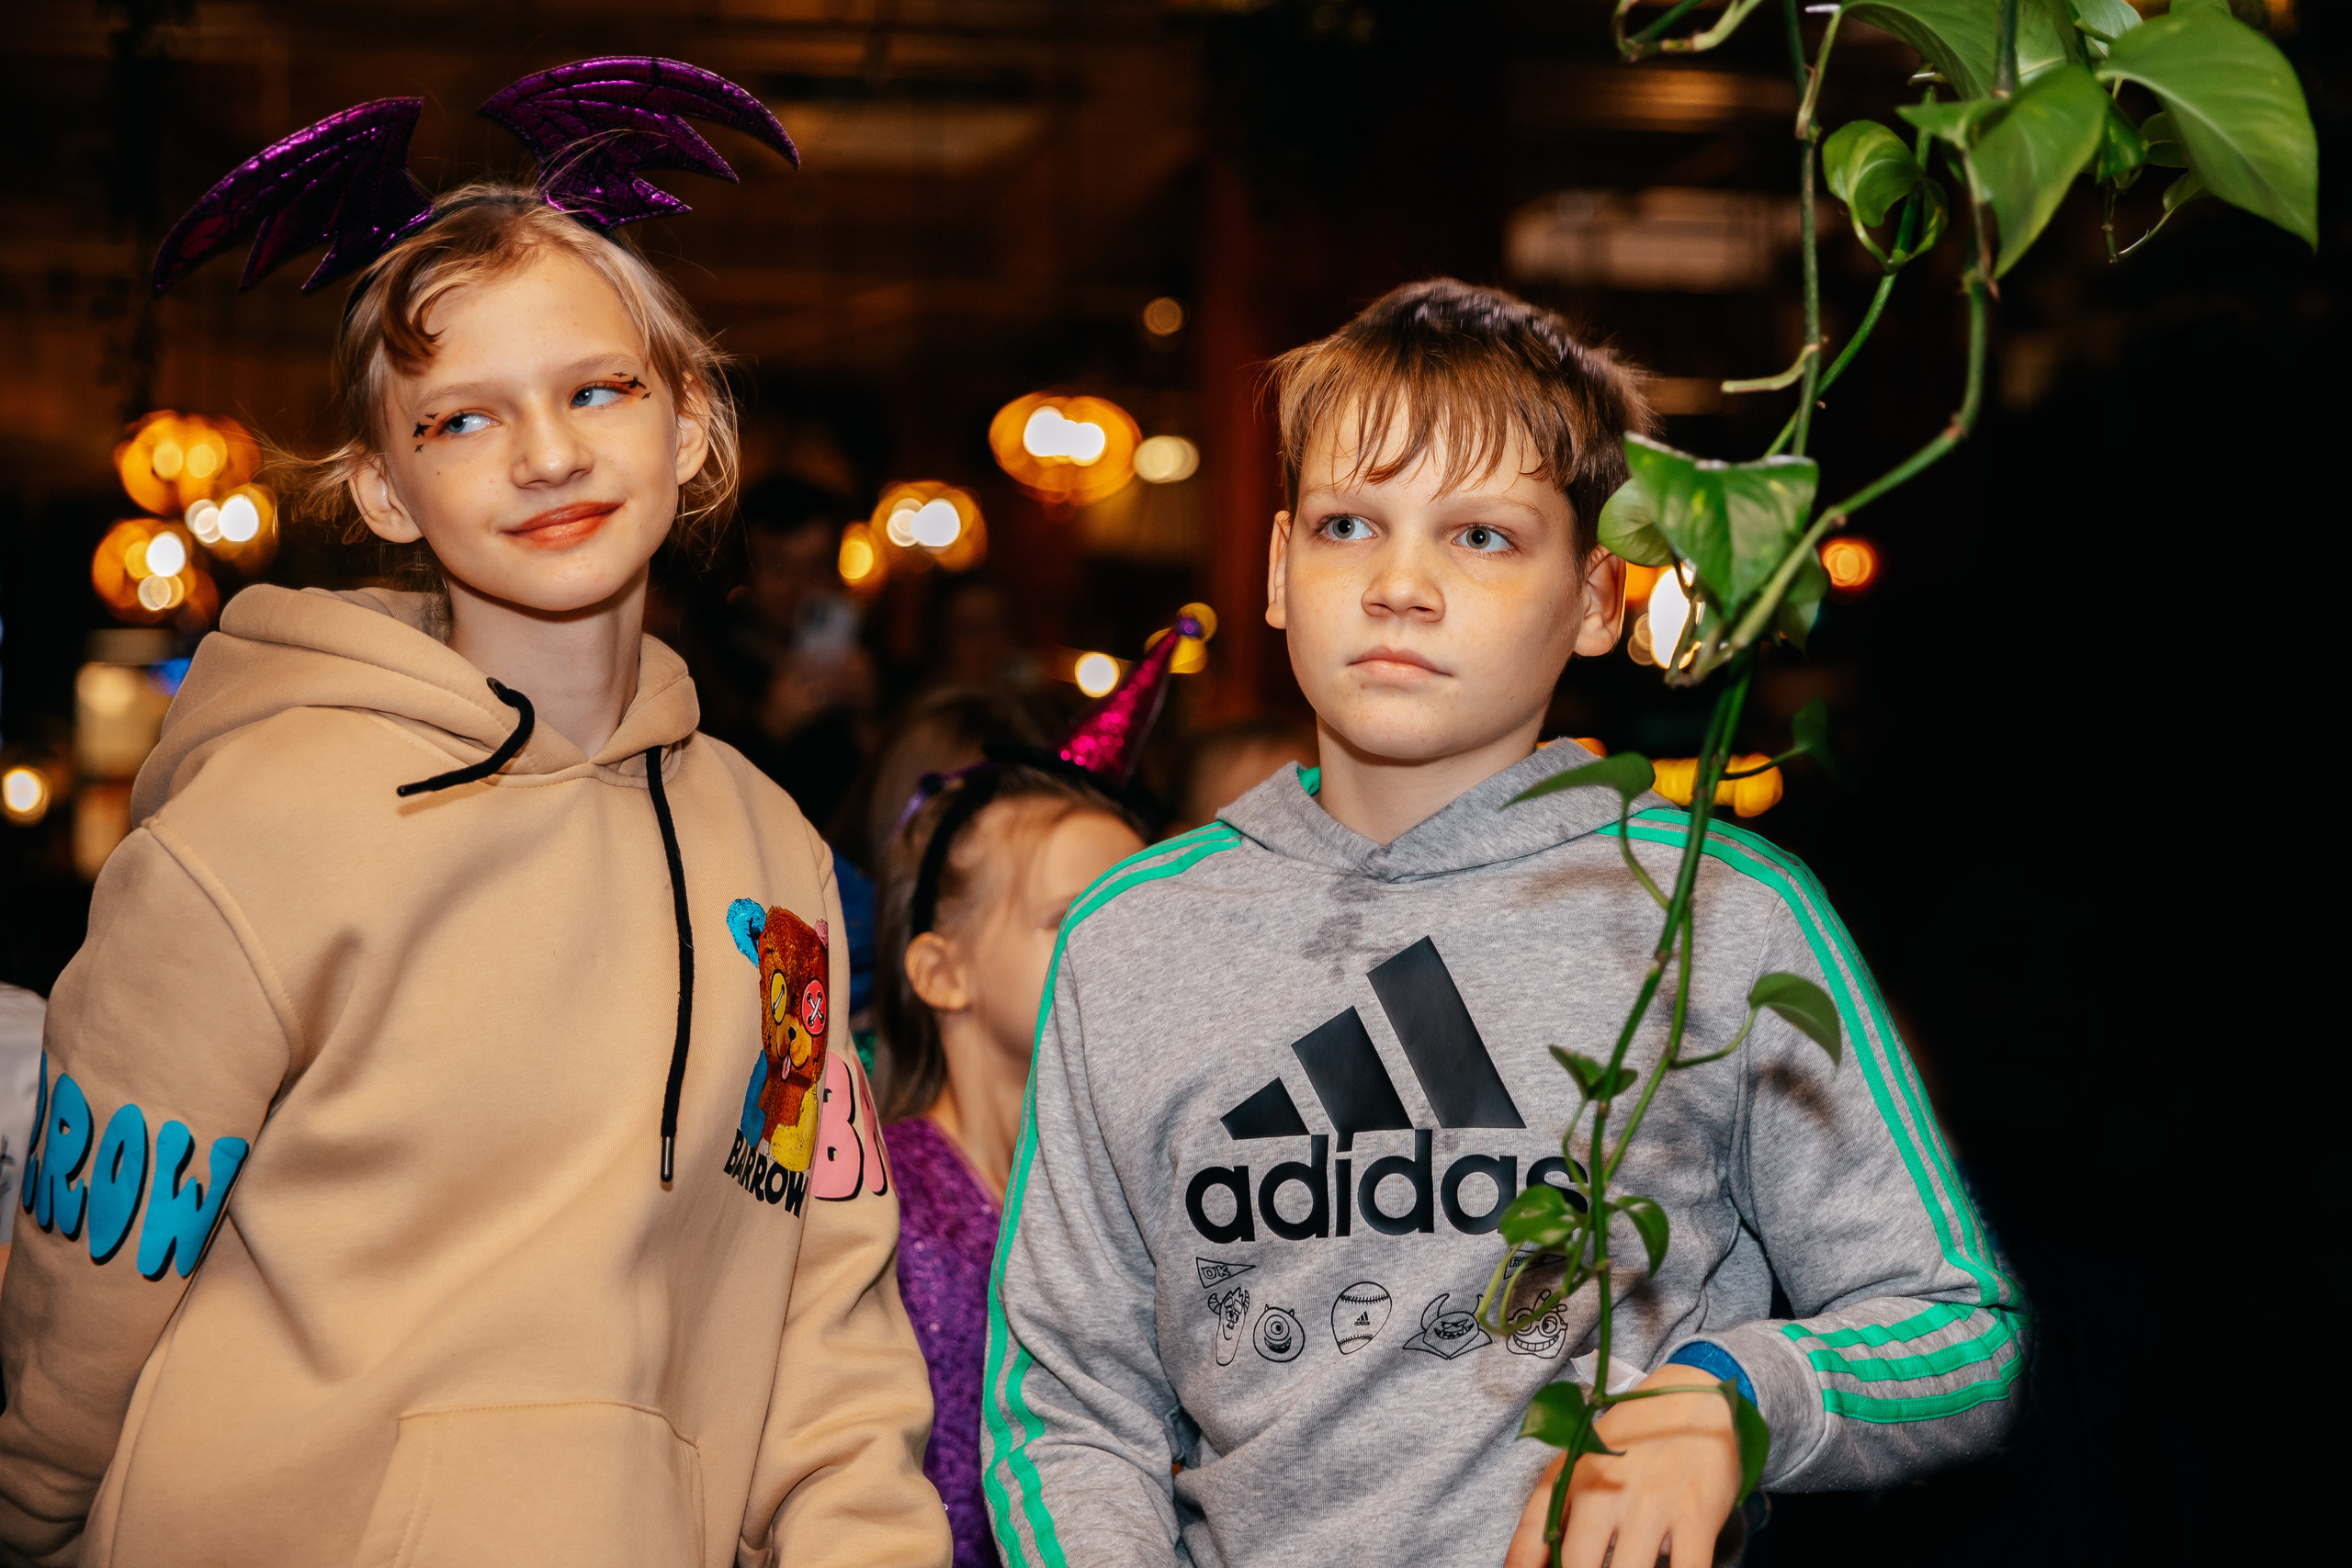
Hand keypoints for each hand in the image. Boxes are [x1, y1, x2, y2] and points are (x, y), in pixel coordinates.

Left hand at [1504, 1366, 1740, 1567]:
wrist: (1692, 1396)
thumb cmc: (1631, 1437)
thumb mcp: (1582, 1462)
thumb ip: (1553, 1511)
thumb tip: (1529, 1565)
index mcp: (1569, 1480)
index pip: (1531, 1541)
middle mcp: (1603, 1493)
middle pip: (1577, 1566)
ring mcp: (1650, 1505)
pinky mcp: (1696, 1515)